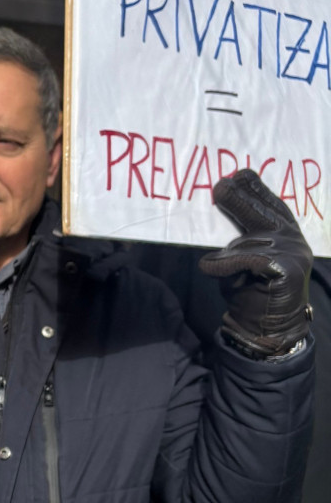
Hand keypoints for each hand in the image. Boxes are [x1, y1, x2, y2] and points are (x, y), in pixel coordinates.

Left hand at [199, 169, 311, 355]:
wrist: (267, 329)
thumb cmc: (252, 292)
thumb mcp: (244, 257)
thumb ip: (241, 236)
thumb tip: (224, 206)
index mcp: (286, 234)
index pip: (272, 206)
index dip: (257, 189)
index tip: (240, 173)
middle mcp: (293, 240)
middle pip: (262, 214)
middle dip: (240, 198)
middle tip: (221, 185)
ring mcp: (293, 253)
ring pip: (245, 243)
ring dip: (225, 256)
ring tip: (216, 267)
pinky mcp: (286, 268)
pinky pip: (244, 259)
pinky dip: (223, 265)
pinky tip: (210, 267)